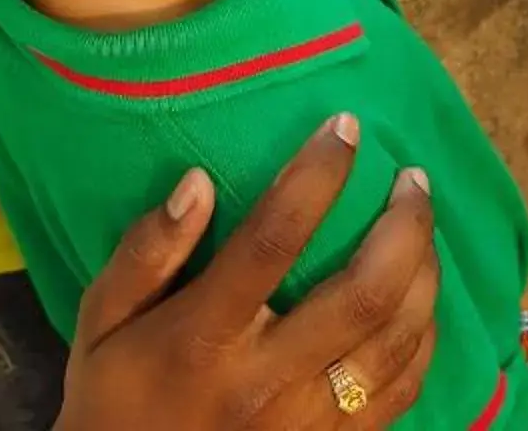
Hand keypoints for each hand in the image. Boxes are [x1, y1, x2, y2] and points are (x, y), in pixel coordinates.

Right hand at [57, 116, 440, 429]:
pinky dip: (425, 336)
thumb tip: (197, 182)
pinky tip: (422, 298)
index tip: (344, 127)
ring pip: (396, 341)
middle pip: (363, 294)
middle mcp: (265, 380)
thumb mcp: (102, 323)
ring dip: (424, 274)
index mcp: (203, 338)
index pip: (272, 240)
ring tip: (421, 226)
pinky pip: (402, 390)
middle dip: (403, 225)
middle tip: (412, 178)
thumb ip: (146, 253)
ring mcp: (307, 422)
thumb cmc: (114, 396)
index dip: (316, 176)